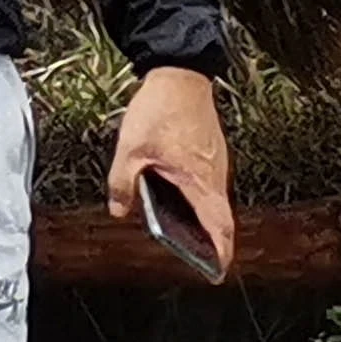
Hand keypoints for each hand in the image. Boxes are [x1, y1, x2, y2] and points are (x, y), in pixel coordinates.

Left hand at [104, 64, 230, 265]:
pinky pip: (210, 182)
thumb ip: (123, 184)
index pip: (220, 226)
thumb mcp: (130, 151)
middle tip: (198, 257)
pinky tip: (180, 197)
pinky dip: (201, 198)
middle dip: (211, 241)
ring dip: (204, 218)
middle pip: (220, 217)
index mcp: (199, 180)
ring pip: (215, 199)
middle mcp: (215, 174)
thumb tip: (119, 210)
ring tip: (185, 232)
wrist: (180, 72)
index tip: (217, 270)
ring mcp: (216, 161)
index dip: (221, 252)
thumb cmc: (160, 109)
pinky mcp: (212, 150)